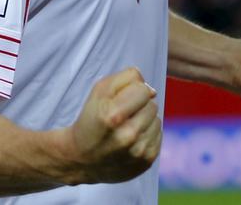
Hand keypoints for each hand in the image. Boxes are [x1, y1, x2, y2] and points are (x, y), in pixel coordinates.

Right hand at [62, 67, 161, 183]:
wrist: (82, 158)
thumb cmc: (91, 120)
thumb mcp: (98, 92)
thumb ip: (124, 79)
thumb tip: (150, 89)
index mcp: (113, 116)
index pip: (143, 90)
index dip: (133, 90)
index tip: (122, 98)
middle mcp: (128, 135)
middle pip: (152, 105)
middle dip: (139, 106)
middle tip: (122, 115)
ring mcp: (138, 151)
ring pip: (157, 120)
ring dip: (145, 120)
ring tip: (127, 127)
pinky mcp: (146, 161)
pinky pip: (158, 135)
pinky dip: (147, 134)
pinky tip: (132, 139)